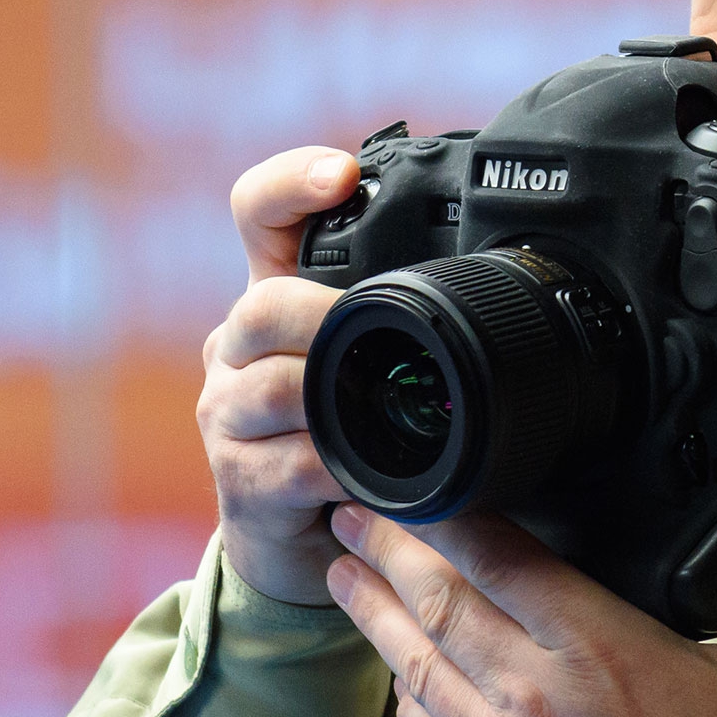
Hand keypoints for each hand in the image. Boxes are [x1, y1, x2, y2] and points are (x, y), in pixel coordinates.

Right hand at [196, 146, 360, 603]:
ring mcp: (228, 414)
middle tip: (377, 330)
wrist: (304, 542)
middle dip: (326, 315)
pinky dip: (342, 470)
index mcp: (274, 301)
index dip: (289, 184)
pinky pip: (293, 463)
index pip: (256, 215)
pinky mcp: (240, 479)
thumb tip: (488, 276)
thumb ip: (399, 319)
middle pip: (264, 305)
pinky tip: (372, 476)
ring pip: (276, 387)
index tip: (342, 174)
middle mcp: (236, 348)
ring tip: (384, 411)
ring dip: (338, 399)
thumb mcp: (371, 366)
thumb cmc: (344, 438)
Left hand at [326, 503, 716, 716]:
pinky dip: (404, 690)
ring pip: (416, 664)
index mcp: (598, 649)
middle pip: (435, 601)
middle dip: (386, 549)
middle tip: (346, 507)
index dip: (444, 512)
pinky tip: (394, 669)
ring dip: (374, 612)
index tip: (412, 476)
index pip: (500, 557)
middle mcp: (531, 693)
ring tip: (343, 569)